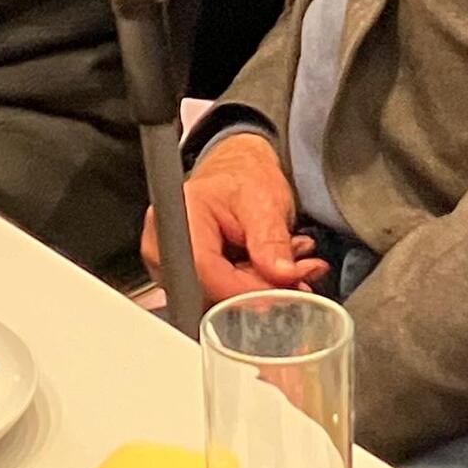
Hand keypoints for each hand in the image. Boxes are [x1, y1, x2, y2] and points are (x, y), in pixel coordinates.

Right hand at [141, 134, 328, 303]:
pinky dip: (255, 287)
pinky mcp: (192, 276)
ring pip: (219, 297)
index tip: (279, 293)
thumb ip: (271, 238)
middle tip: (299, 271)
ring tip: (292, 263)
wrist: (240, 170)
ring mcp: (176, 263)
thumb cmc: (244, 176)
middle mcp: (168, 242)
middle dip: (261, 287)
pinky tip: (274, 269)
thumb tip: (281, 275)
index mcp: (182, 214)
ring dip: (262, 287)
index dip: (243, 289)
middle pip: (210, 289)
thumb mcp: (264, 199)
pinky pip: (222, 295)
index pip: (204, 268)